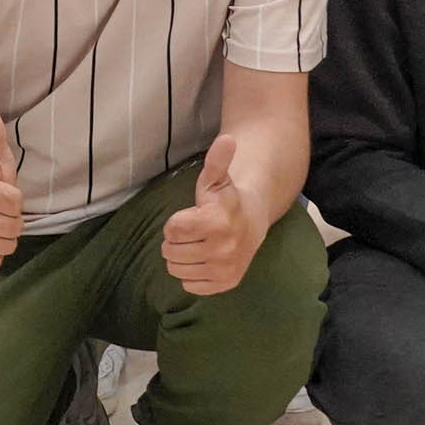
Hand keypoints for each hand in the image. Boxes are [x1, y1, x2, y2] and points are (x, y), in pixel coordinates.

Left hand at [159, 133, 271, 296]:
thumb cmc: (225, 198)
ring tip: (197, 244)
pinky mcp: (226, 283)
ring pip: (176, 269)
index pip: (171, 230)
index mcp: (216, 222)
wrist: (253, 220)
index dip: (176, 222)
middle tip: (193, 232)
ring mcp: (225, 268)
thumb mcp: (216, 178)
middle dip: (176, 240)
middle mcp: (223, 249)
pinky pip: (190, 285)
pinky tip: (204, 259)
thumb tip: (227, 139)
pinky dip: (192, 274)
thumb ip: (217, 161)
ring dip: (181, 257)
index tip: (191, 216)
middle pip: (170, 251)